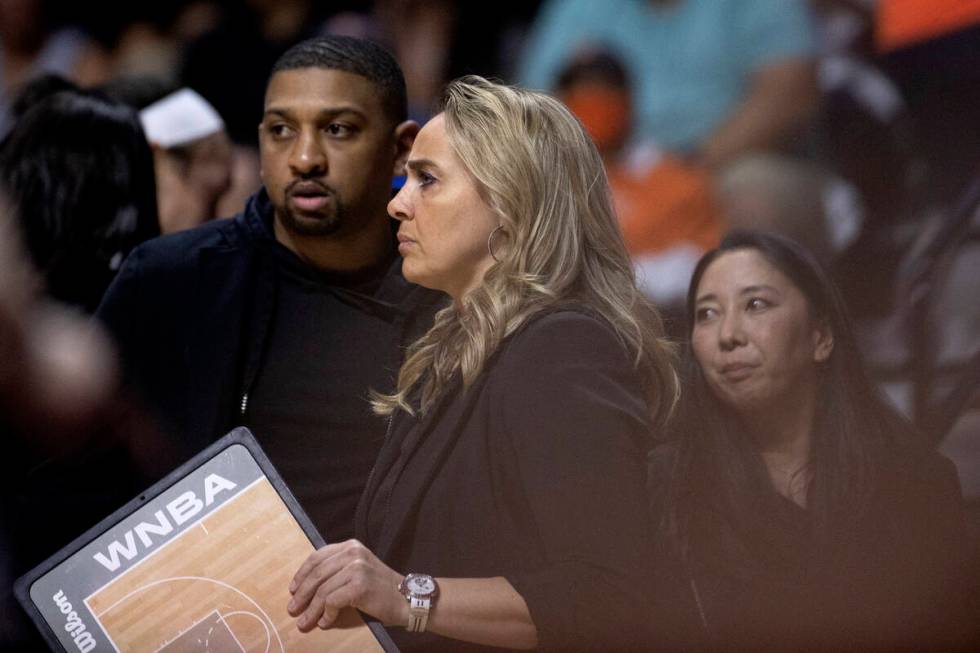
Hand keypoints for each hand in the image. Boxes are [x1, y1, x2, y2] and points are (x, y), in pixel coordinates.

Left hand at [287, 539, 407, 631]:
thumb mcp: (358, 570)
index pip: (317, 557)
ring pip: (323, 590)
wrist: (408, 598)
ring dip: (311, 609)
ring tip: (305, 622)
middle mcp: (353, 553)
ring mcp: (357, 568)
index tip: (293, 589)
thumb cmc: (381, 588)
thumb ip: (337, 571)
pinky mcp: (359, 585)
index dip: (302, 574)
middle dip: (301, 594)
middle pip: (317, 574)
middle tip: (292, 609)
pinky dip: (326, 614)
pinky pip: (333, 601)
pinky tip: (325, 622)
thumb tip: (306, 588)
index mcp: (350, 546)